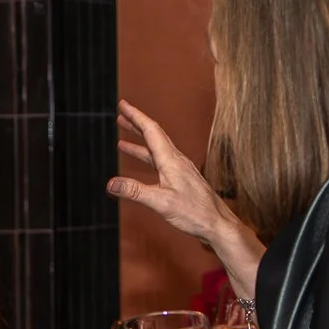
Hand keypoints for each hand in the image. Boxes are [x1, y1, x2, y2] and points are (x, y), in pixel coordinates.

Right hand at [109, 99, 263, 283]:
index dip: (136, 116)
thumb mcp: (161, 202)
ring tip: (123, 138)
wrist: (217, 223)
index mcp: (171, 160)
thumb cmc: (195, 213)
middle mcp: (176, 160)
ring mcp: (180, 169)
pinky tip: (143, 161)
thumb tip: (111, 183)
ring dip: (140, 140)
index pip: (151, 131)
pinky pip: (161, 160)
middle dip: (136, 123)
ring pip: (157, 148)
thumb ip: (135, 191)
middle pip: (154, 135)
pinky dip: (147, 156)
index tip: (123, 105)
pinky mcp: (182, 178)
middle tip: (121, 113)